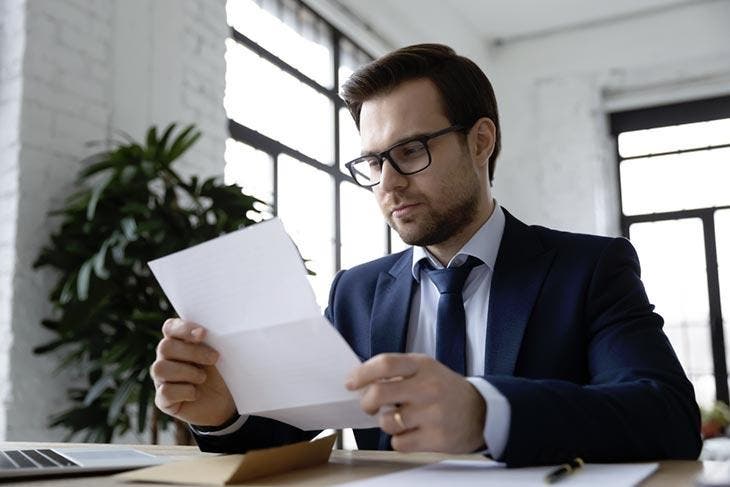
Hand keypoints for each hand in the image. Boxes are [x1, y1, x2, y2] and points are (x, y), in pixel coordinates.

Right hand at [151, 318, 235, 426]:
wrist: (225, 403)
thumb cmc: (221, 373)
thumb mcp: (220, 355)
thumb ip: (212, 340)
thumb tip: (208, 332)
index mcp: (178, 342)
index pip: (170, 328)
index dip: (183, 328)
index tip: (203, 333)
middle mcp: (165, 359)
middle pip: (165, 347)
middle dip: (192, 352)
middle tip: (214, 358)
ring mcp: (161, 379)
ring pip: (160, 368)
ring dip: (187, 372)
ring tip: (203, 378)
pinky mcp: (162, 400)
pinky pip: (165, 392)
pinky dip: (184, 391)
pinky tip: (196, 393)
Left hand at [346, 353, 485, 452]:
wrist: (482, 413)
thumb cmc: (444, 389)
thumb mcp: (425, 369)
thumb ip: (397, 371)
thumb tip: (361, 381)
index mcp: (422, 365)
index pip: (384, 364)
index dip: (362, 373)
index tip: (351, 383)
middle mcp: (427, 387)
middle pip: (379, 393)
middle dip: (367, 402)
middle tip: (369, 405)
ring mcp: (432, 414)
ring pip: (386, 422)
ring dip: (386, 423)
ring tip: (400, 419)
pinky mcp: (435, 439)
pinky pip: (398, 443)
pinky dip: (399, 440)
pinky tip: (412, 432)